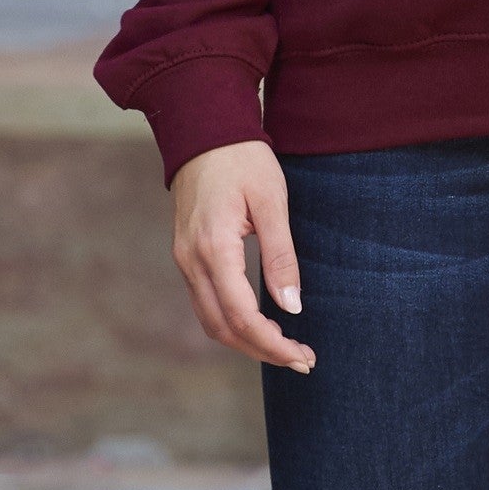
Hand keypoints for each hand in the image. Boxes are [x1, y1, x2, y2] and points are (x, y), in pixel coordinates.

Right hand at [169, 139, 315, 372]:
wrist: (204, 129)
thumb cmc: (243, 160)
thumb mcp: (271, 201)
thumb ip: (281, 254)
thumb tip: (292, 307)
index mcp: (214, 248)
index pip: (242, 316)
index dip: (273, 344)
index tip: (304, 356)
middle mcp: (191, 261)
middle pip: (223, 328)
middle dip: (262, 351)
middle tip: (302, 360)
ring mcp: (184, 259)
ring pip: (211, 320)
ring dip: (246, 341)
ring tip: (285, 347)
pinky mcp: (186, 255)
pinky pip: (205, 302)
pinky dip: (231, 322)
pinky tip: (259, 322)